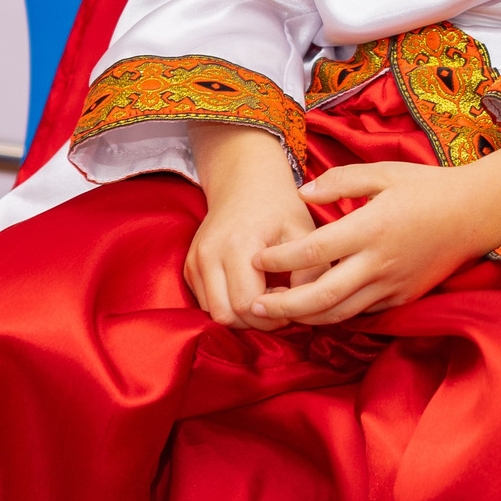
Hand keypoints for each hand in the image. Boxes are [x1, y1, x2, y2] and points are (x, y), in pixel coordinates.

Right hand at [184, 122, 317, 327]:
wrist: (245, 180)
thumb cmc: (280, 206)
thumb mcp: (304, 231)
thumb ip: (311, 270)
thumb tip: (308, 308)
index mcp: (238, 245)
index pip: (247, 304)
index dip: (273, 313)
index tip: (293, 299)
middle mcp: (209, 255)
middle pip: (226, 316)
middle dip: (256, 320)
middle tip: (281, 302)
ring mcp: (194, 262)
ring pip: (213, 313)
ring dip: (241, 316)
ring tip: (268, 294)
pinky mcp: (189, 267)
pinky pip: (206, 303)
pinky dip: (229, 305)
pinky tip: (252, 288)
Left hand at [247, 126, 500, 324]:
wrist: (478, 212)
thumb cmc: (430, 187)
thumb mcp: (385, 172)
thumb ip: (341, 180)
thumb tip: (304, 193)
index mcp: (371, 228)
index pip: (313, 251)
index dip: (280, 259)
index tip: (258, 258)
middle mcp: (378, 263)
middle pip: (319, 297)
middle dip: (282, 306)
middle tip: (253, 306)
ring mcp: (392, 285)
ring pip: (339, 314)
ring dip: (303, 318)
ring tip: (278, 314)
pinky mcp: (402, 297)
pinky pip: (362, 312)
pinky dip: (335, 314)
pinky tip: (317, 309)